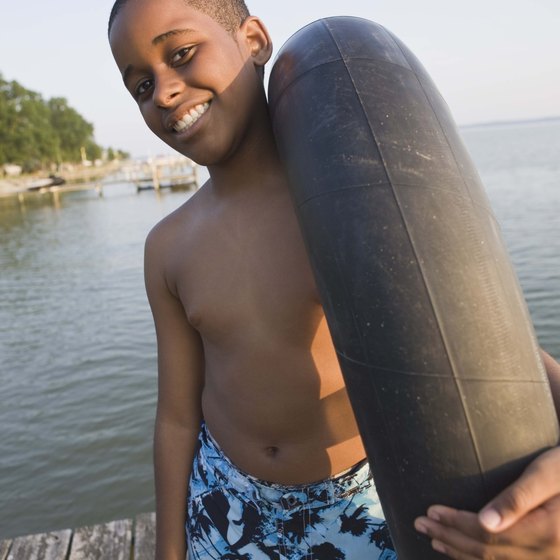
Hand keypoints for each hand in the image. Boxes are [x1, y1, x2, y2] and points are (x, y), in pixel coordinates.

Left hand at [414, 446, 559, 558]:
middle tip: (420, 523)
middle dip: (450, 538)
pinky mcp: (548, 558)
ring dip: (461, 553)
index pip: (486, 534)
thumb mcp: (547, 474)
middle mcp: (547, 555)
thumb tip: (484, 522)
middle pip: (487, 552)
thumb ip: (518, 498)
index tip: (430, 511)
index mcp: (546, 532)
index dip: (455, 524)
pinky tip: (464, 553)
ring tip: (434, 539)